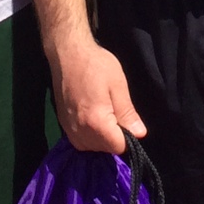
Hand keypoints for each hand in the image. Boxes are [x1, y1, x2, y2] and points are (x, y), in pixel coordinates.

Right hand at [50, 35, 146, 153]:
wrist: (67, 54)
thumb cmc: (96, 64)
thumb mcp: (118, 85)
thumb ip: (127, 113)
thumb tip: (139, 134)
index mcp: (95, 122)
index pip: (118, 147)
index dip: (128, 138)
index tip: (129, 122)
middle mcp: (80, 132)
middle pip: (105, 149)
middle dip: (115, 137)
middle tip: (116, 111)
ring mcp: (69, 130)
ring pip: (93, 147)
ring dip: (103, 137)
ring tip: (106, 112)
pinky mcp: (63, 126)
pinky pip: (82, 141)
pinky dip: (91, 135)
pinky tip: (95, 117)